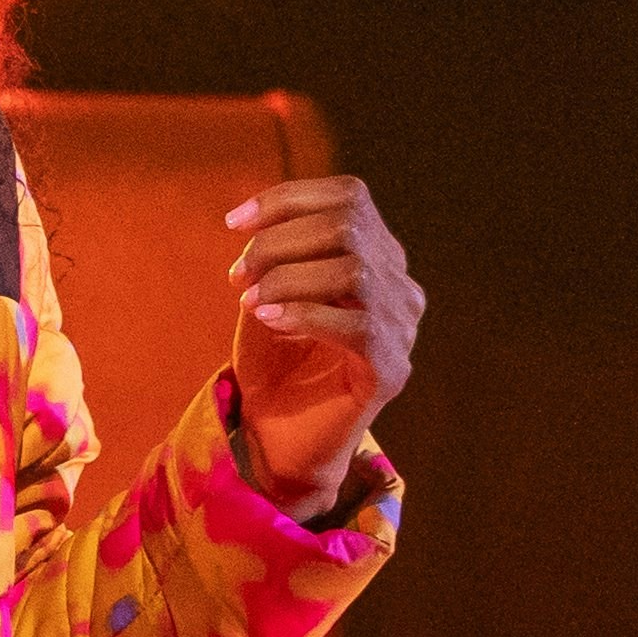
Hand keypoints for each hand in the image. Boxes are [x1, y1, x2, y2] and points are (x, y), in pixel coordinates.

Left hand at [218, 172, 420, 498]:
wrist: (279, 439)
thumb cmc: (274, 361)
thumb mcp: (266, 291)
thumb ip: (273, 251)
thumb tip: (254, 218)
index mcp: (376, 255)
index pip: (350, 197)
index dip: (289, 199)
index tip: (233, 223)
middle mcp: (399, 285)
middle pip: (350, 226)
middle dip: (280, 242)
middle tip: (238, 275)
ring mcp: (403, 328)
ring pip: (355, 270)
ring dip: (288, 278)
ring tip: (250, 300)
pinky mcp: (392, 369)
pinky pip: (359, 324)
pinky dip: (305, 314)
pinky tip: (269, 321)